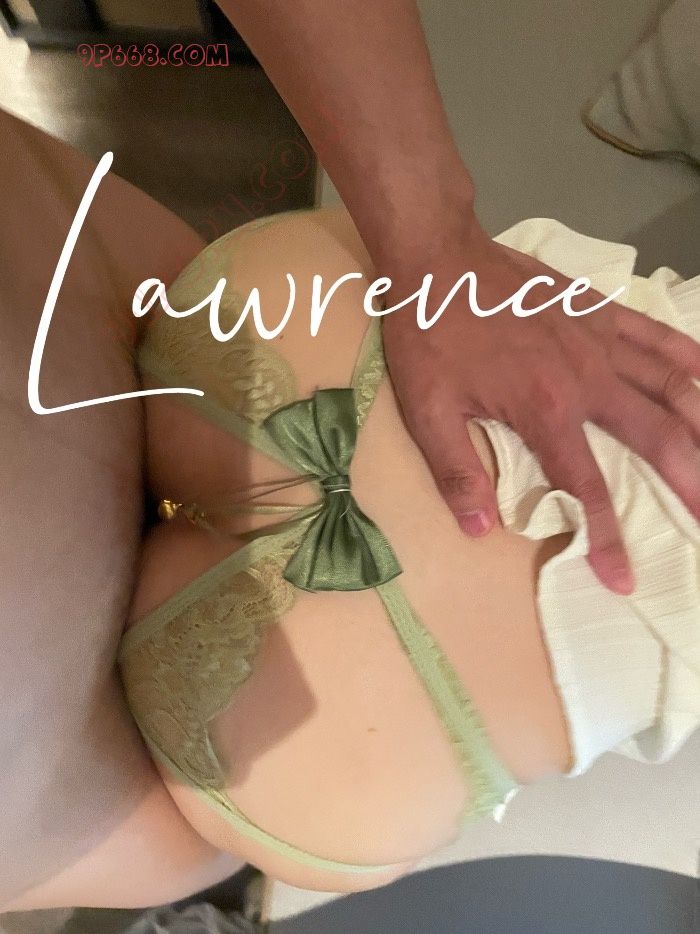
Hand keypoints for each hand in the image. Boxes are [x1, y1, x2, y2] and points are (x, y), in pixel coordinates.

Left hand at [381, 216, 699, 594]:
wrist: (437, 259)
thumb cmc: (429, 337)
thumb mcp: (426, 411)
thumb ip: (456, 472)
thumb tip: (480, 528)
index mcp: (545, 410)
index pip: (587, 487)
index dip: (607, 538)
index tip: (624, 577)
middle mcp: (587, 379)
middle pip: (658, 438)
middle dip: (691, 484)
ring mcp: (600, 340)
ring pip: (673, 388)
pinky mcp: (600, 311)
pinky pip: (658, 337)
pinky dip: (691, 360)